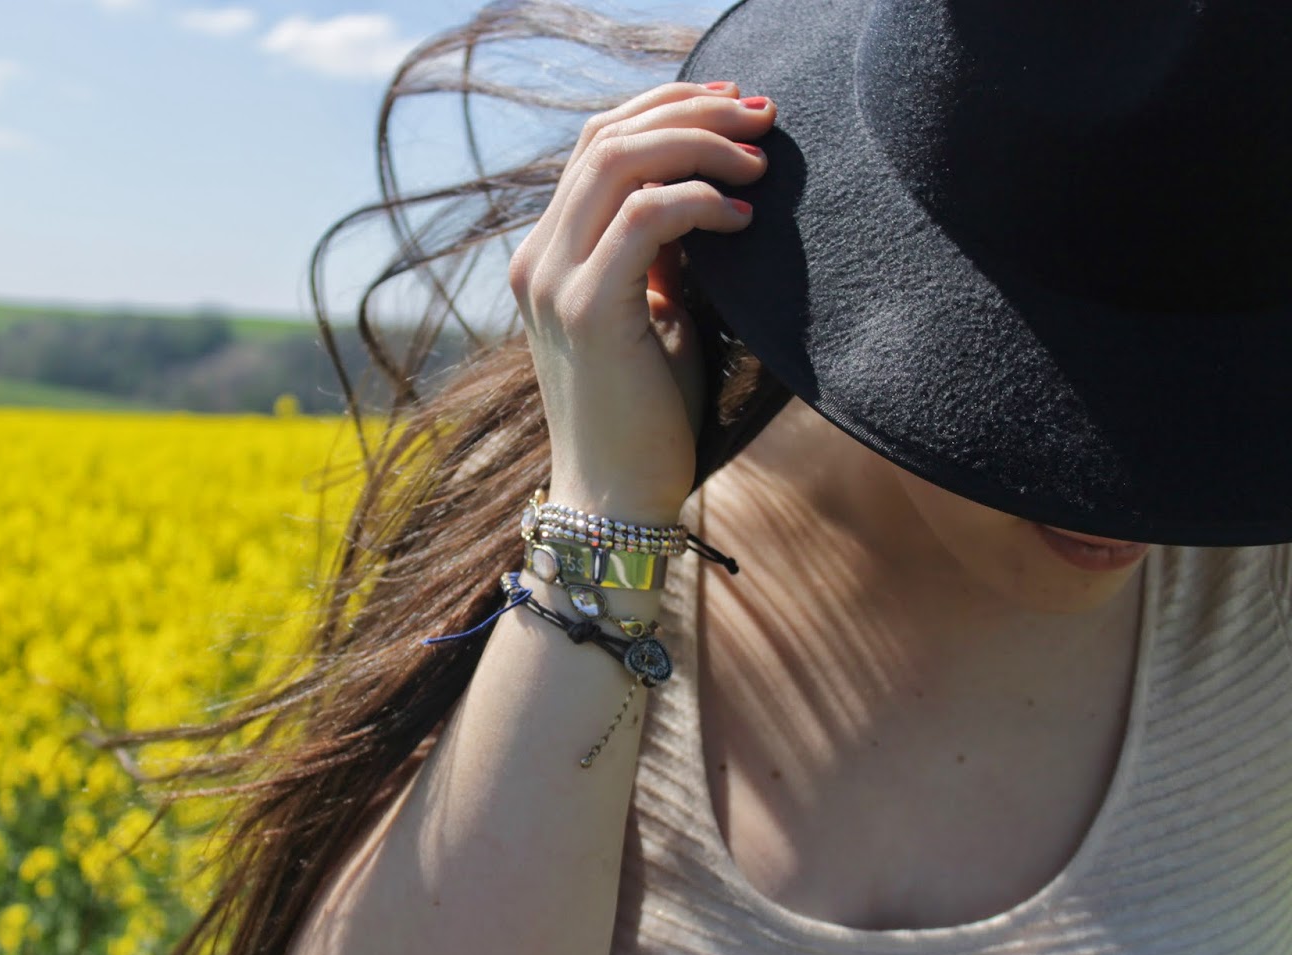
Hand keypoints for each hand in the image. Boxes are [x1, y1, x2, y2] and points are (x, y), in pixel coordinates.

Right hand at [509, 81, 773, 523]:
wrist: (617, 499)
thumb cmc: (647, 415)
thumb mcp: (654, 314)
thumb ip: (660, 253)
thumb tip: (703, 190)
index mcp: (548, 255)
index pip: (598, 145)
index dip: (667, 108)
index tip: (735, 108)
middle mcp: (538, 260)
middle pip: (607, 137)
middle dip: (692, 110)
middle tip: (763, 117)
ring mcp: (554, 282)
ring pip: (619, 161)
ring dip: (699, 145)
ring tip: (759, 161)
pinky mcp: (586, 311)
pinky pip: (642, 218)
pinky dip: (697, 201)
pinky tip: (741, 218)